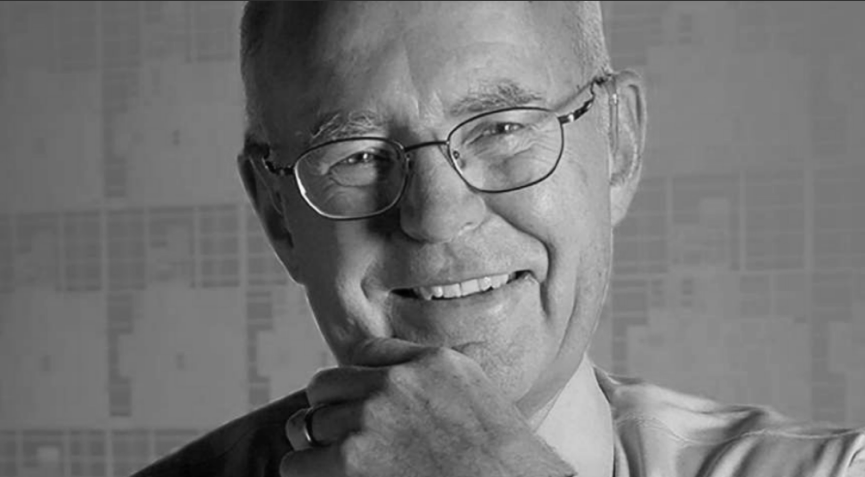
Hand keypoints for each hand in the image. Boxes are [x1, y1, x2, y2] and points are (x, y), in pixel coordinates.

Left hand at [280, 337, 572, 476]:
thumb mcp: (474, 394)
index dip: (359, 381)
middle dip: (329, 410)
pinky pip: (298, 464)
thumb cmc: (500, 458)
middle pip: (325, 385)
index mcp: (427, 362)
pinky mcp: (349, 463)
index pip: (363, 353)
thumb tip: (400, 375)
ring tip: (337, 465)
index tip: (366, 405)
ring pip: (306, 423)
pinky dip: (305, 474)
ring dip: (315, 444)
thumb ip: (434, 374)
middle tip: (343, 437)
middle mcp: (393, 384)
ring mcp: (368, 421)